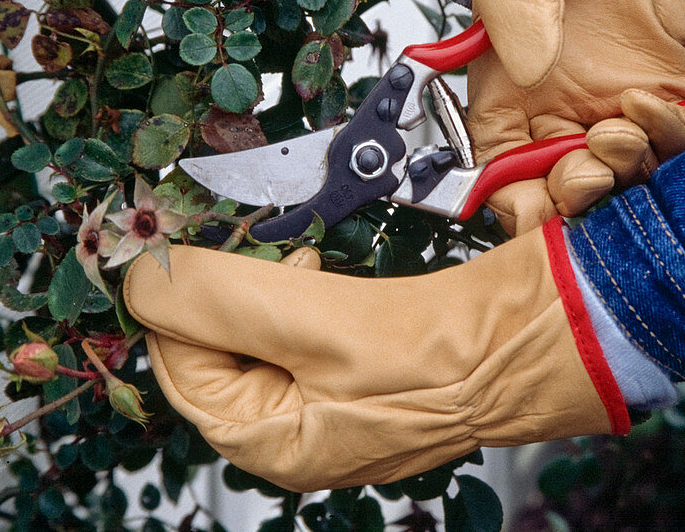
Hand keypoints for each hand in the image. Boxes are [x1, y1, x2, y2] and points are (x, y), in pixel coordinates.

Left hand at [122, 221, 626, 491]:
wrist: (545, 333)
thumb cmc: (450, 354)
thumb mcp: (314, 327)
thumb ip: (216, 300)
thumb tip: (139, 273)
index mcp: (273, 445)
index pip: (180, 365)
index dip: (176, 300)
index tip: (182, 239)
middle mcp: (297, 430)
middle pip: (217, 346)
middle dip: (227, 289)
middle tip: (255, 248)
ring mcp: (331, 396)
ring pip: (259, 328)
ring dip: (264, 283)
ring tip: (299, 259)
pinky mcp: (363, 361)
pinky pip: (301, 321)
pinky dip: (300, 288)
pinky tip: (322, 269)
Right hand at [464, 0, 684, 233]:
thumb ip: (508, 6)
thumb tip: (529, 70)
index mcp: (510, 90)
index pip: (503, 173)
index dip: (515, 202)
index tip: (531, 203)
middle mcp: (563, 108)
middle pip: (564, 190)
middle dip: (574, 195)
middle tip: (586, 169)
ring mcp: (621, 105)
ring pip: (625, 177)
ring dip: (622, 172)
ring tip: (618, 130)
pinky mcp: (677, 94)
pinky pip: (679, 145)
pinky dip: (670, 141)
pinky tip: (651, 103)